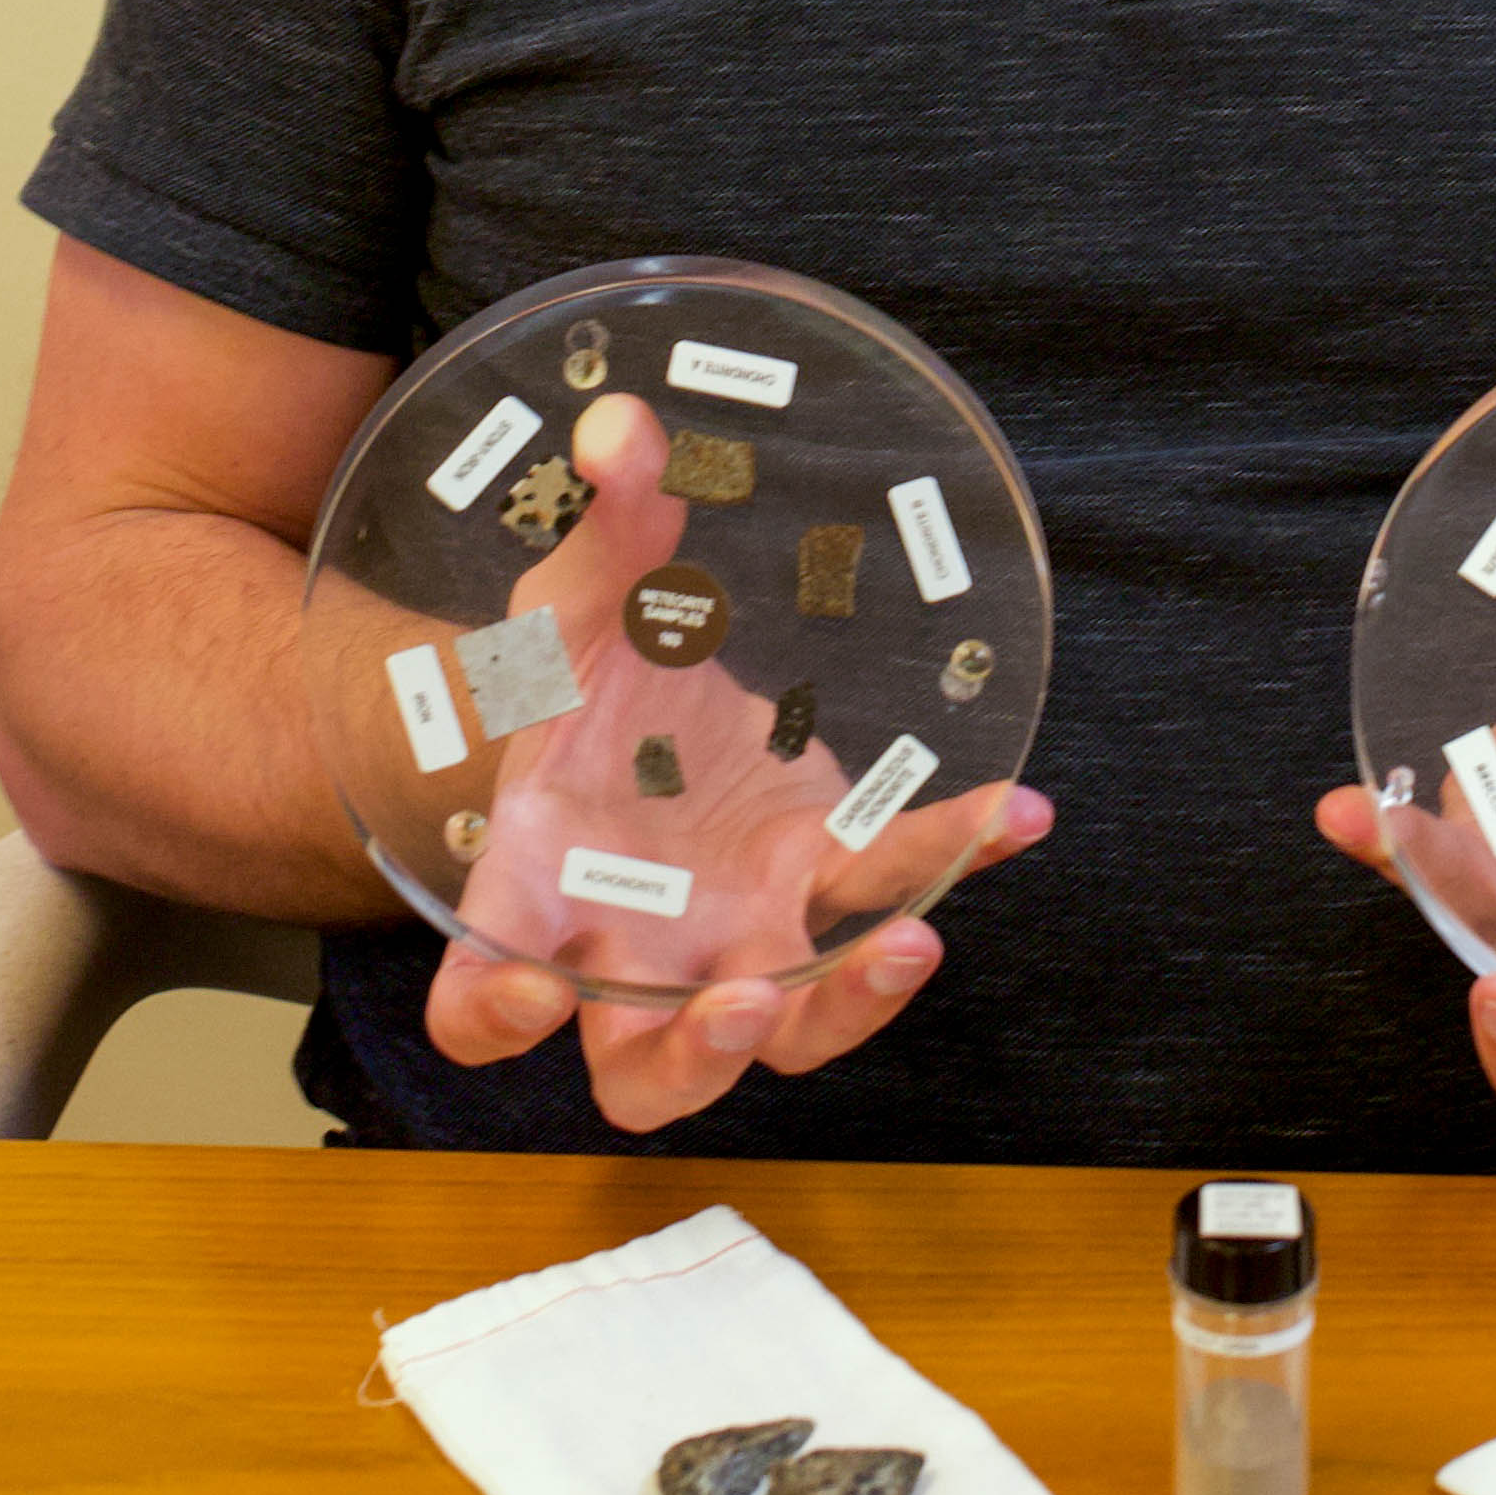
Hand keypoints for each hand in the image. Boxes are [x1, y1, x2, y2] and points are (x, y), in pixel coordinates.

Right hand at [425, 392, 1050, 1131]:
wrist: (629, 696)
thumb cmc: (574, 674)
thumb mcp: (581, 590)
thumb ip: (608, 518)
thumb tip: (624, 423)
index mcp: (535, 890)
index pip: (480, 999)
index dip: (491, 1013)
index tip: (525, 993)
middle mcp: (630, 947)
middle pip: (642, 1071)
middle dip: (691, 1057)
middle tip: (743, 1004)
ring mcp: (732, 935)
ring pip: (778, 1039)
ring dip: (841, 1012)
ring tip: (910, 938)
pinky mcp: (819, 887)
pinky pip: (890, 895)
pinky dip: (954, 857)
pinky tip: (1015, 811)